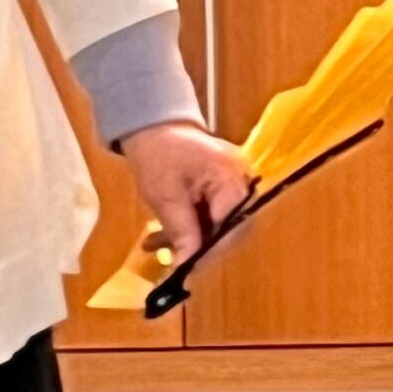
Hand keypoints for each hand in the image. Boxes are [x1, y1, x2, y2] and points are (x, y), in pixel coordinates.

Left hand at [121, 123, 252, 257]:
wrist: (150, 123)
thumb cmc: (157, 154)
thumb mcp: (165, 196)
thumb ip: (181, 231)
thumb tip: (187, 266)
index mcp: (233, 180)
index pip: (230, 226)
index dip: (208, 250)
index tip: (184, 267)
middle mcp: (242, 182)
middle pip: (228, 228)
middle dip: (197, 245)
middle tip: (171, 260)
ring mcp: (233, 184)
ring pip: (216, 224)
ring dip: (188, 237)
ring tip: (157, 245)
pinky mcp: (221, 186)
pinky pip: (210, 213)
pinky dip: (188, 224)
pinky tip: (163, 235)